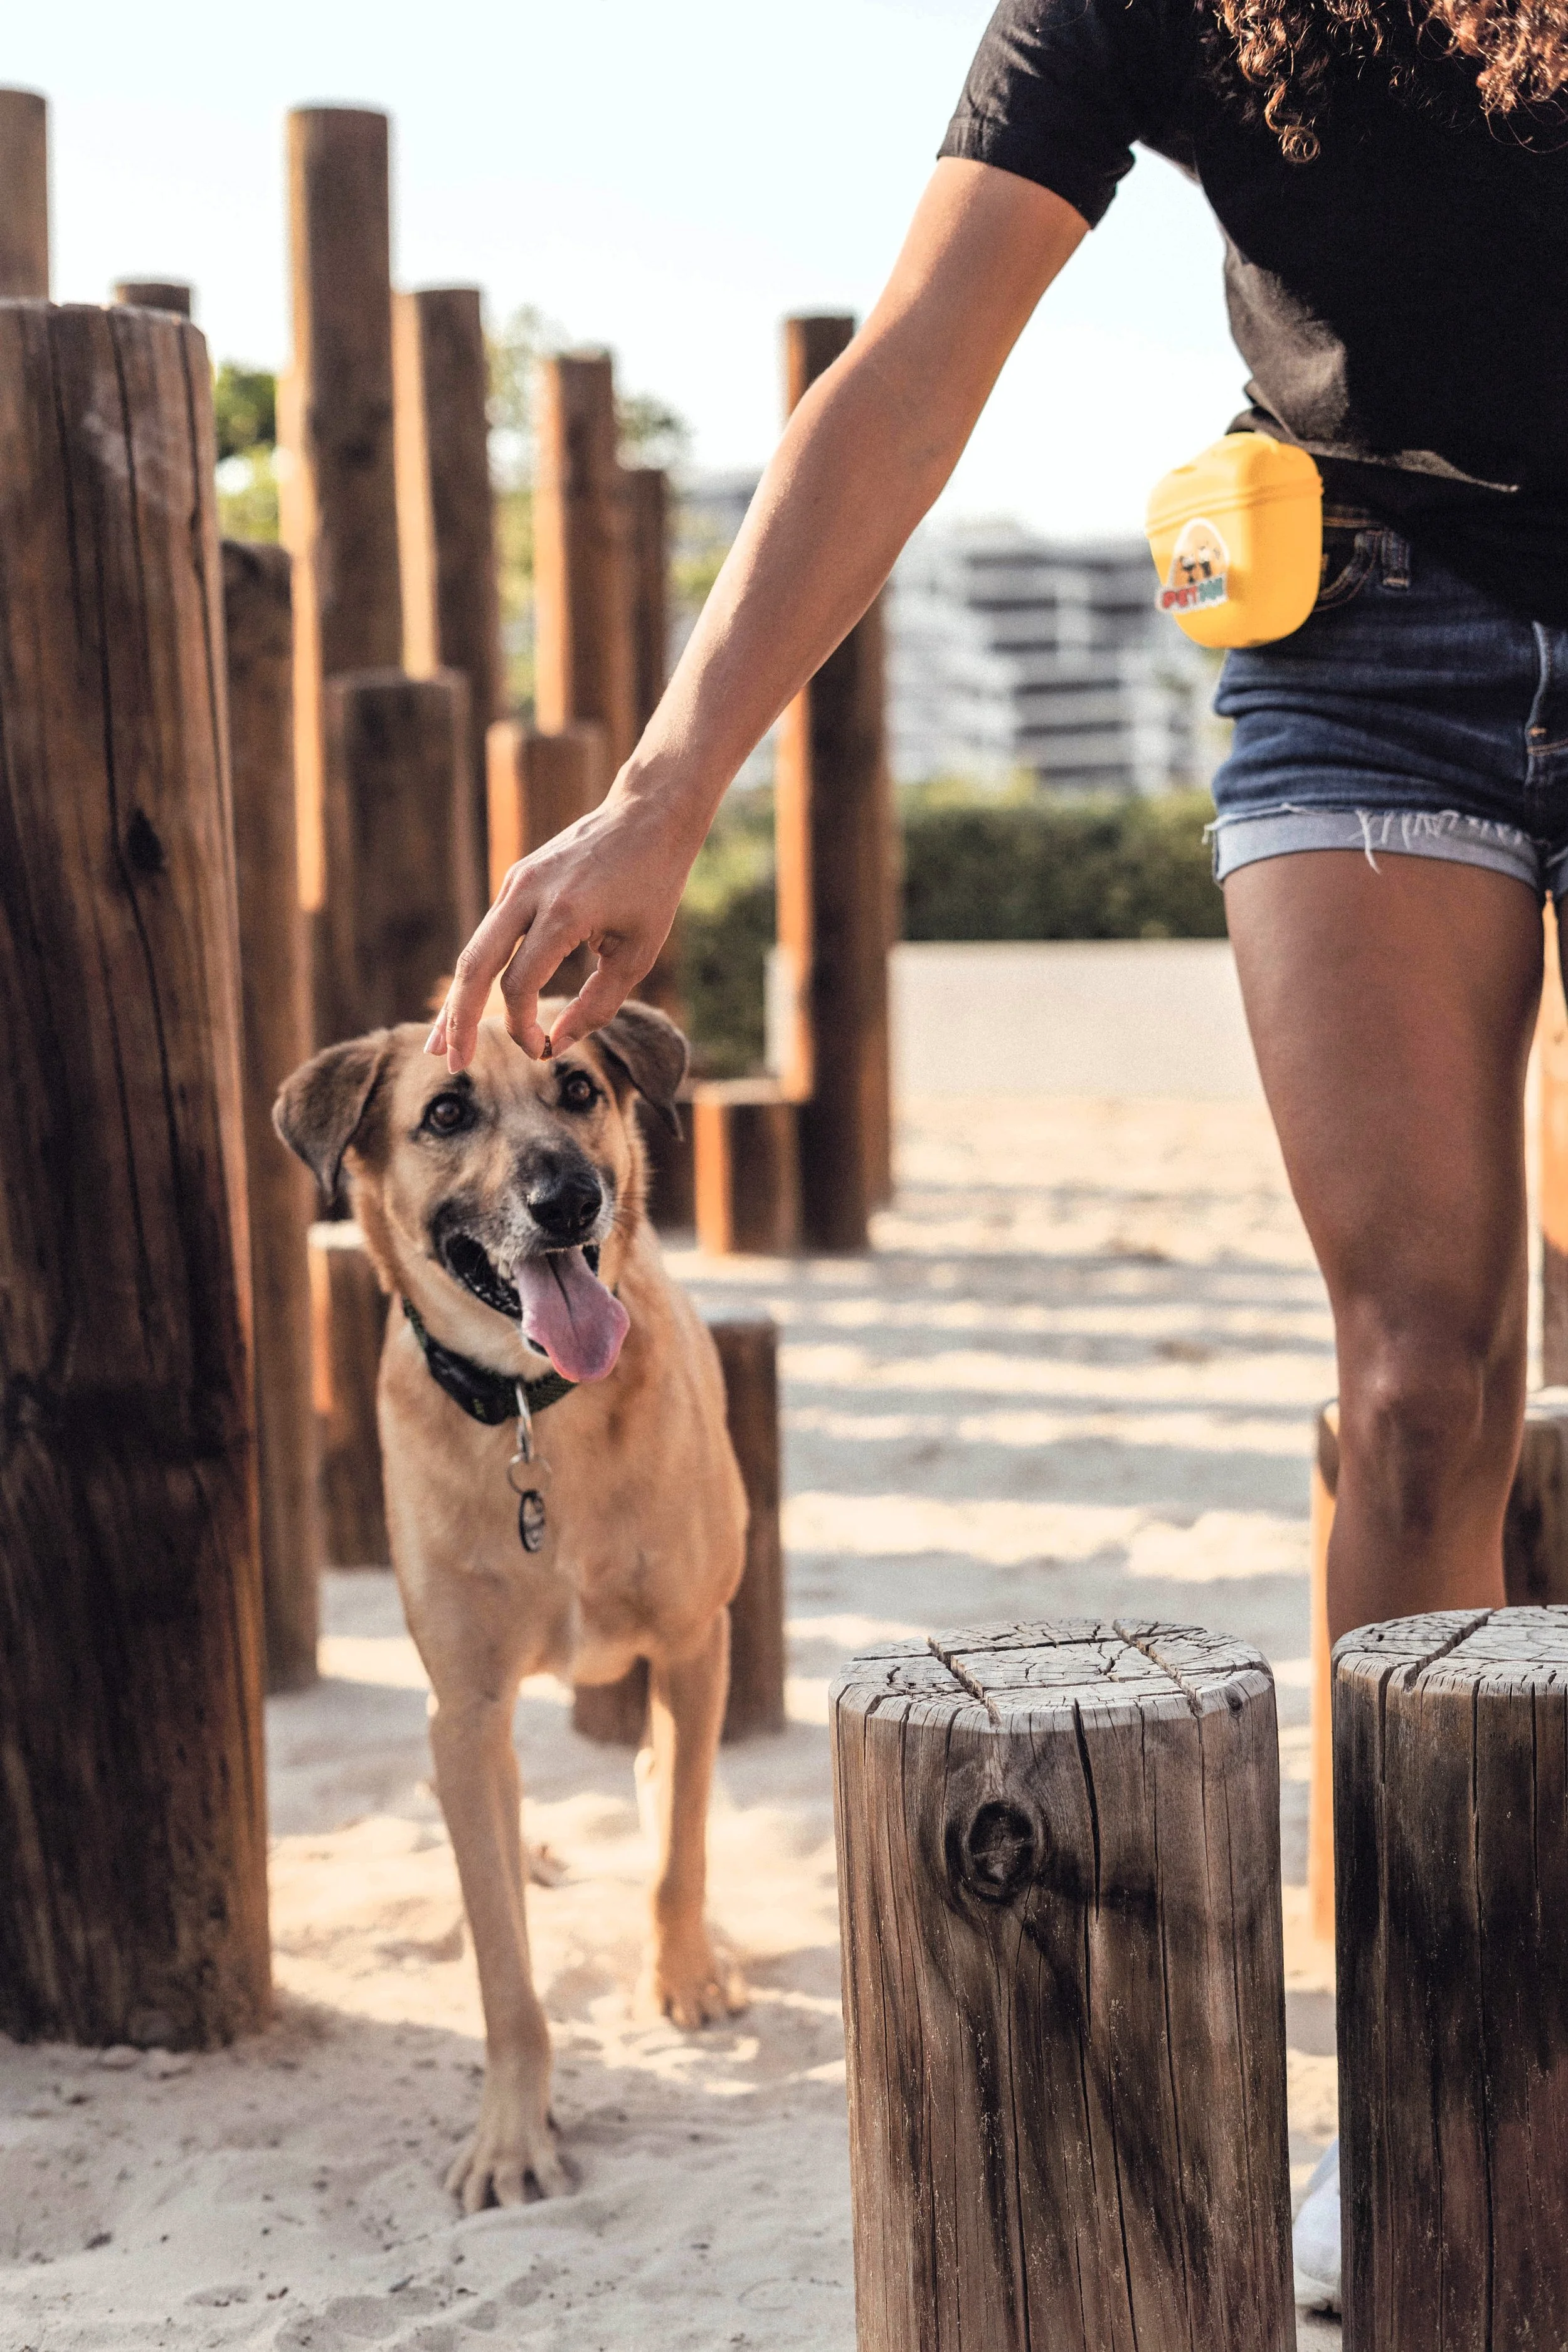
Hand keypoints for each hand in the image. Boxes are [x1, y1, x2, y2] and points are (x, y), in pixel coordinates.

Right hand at [427, 784, 695, 1069]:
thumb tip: (557, 1043)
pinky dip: (476, 973)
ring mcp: (517, 883)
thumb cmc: (652, 885)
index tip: (543, 1050)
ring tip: (440, 1046)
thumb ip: (599, 1003)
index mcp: (562, 913)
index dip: (523, 1027)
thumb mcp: (638, 952)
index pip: (519, 985)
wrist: (647, 813)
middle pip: (475, 966)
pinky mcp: (517, 881)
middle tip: (453, 1065)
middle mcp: (528, 894)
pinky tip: (465, 1003)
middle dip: (459, 1020)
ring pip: (473, 951)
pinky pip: (488, 935)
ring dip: (456, 1001)